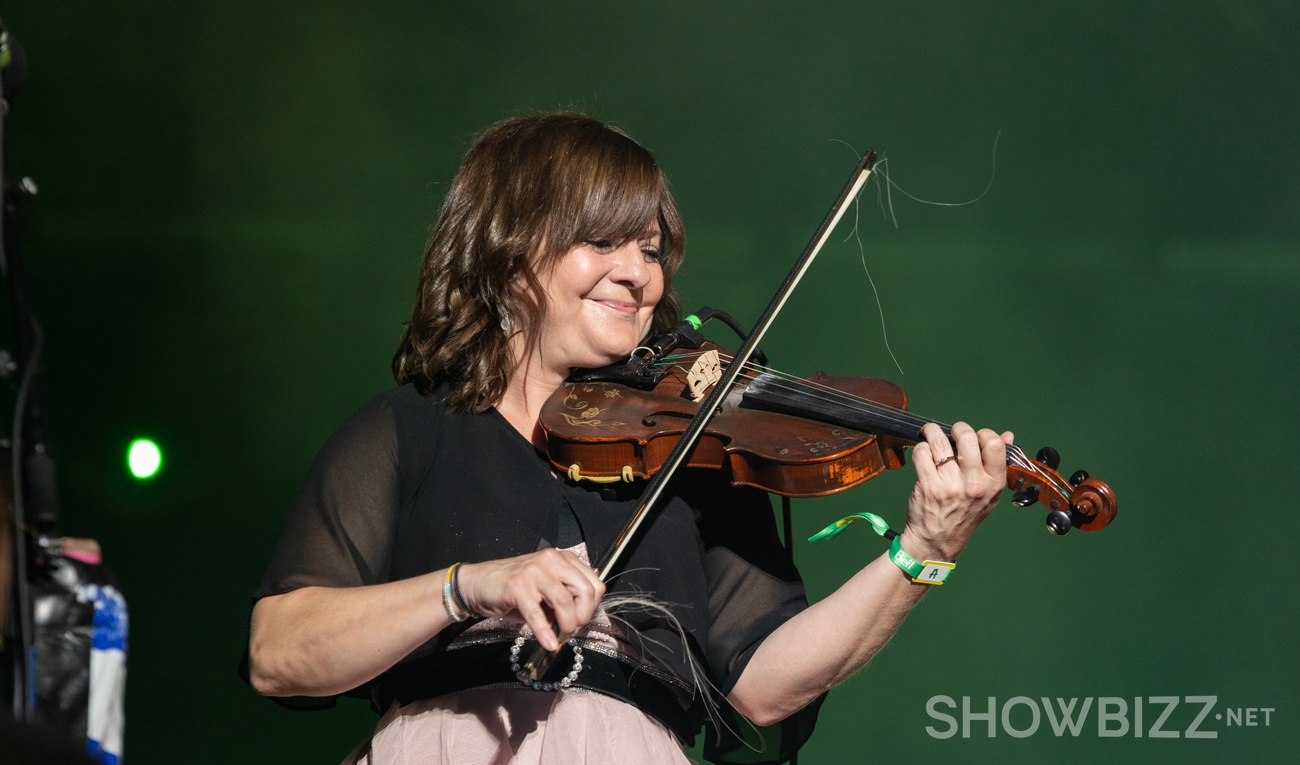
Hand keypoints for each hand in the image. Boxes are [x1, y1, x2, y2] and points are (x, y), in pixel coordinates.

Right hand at [457, 549, 604, 651]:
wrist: (479, 584)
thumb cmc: (514, 590)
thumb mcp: (546, 590)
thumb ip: (565, 599)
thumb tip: (579, 622)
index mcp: (563, 559)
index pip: (594, 583)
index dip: (592, 607)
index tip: (581, 621)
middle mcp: (551, 560)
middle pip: (584, 590)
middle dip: (583, 617)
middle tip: (571, 631)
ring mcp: (534, 571)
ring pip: (564, 601)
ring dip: (566, 625)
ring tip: (559, 637)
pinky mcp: (517, 586)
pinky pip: (537, 613)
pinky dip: (545, 632)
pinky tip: (549, 643)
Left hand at [902, 422, 1013, 562]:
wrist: (937, 542)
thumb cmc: (964, 515)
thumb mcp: (989, 494)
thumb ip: (997, 463)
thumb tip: (1008, 435)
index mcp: (993, 484)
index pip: (994, 445)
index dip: (983, 433)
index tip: (975, 437)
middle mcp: (974, 484)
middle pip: (967, 437)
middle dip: (957, 428)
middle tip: (952, 432)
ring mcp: (950, 485)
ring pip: (940, 442)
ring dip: (933, 432)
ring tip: (931, 433)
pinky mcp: (928, 487)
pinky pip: (922, 453)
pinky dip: (920, 448)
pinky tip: (923, 453)